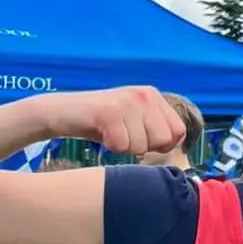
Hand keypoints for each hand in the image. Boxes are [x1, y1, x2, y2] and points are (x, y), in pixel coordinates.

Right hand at [44, 87, 187, 156]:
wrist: (64, 112)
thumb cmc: (102, 122)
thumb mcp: (134, 119)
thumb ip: (155, 128)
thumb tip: (176, 147)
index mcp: (153, 96)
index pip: (178, 130)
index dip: (164, 145)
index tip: (146, 143)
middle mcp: (144, 95)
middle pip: (163, 140)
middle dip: (144, 148)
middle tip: (125, 137)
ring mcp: (127, 102)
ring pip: (141, 146)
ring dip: (125, 147)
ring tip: (112, 133)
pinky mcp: (109, 112)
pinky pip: (121, 146)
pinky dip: (111, 147)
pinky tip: (103, 134)